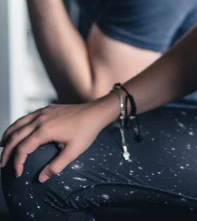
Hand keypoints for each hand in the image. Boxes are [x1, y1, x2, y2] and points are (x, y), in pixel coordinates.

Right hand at [0, 97, 117, 181]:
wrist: (95, 112)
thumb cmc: (86, 132)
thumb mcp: (73, 152)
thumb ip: (56, 166)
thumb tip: (41, 178)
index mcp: (45, 130)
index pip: (23, 148)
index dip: (17, 162)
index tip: (18, 173)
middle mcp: (40, 119)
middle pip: (15, 136)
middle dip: (6, 151)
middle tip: (2, 164)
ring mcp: (43, 112)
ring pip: (18, 123)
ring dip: (8, 135)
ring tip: (2, 146)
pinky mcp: (47, 109)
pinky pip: (26, 117)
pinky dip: (17, 125)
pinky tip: (17, 132)